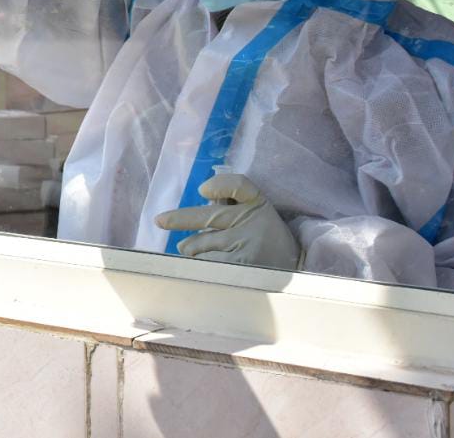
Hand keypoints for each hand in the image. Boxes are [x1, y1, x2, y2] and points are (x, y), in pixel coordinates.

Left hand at [154, 173, 299, 269]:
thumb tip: (194, 207)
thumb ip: (228, 204)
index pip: (239, 186)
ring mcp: (246, 244)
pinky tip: (200, 267)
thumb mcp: (252, 212)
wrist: (293, 267)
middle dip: (179, 219)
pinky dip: (197, 265)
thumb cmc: (263, 235)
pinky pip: (205, 263)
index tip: (203, 190)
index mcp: (256, 202)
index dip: (221, 185)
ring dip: (190, 249)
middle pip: (209, 215)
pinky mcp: (241, 266)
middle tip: (160, 220)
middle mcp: (252, 221)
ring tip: (192, 252)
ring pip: (201, 244)